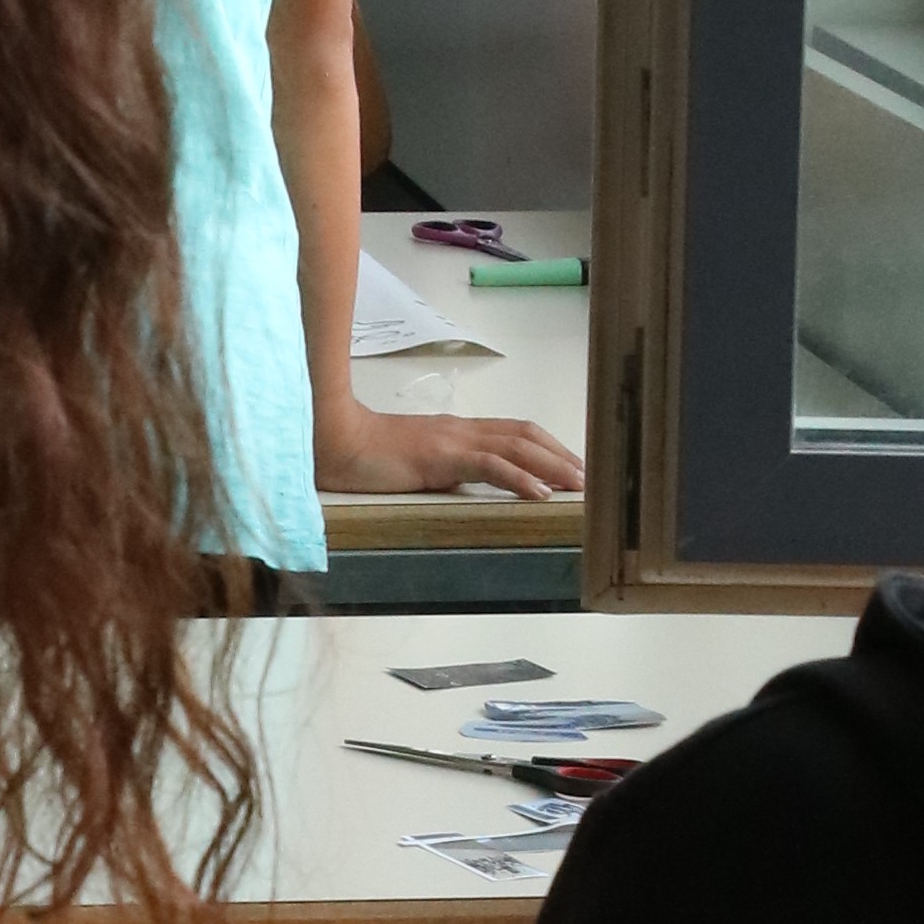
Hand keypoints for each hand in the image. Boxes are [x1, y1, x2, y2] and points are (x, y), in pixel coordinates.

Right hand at [314, 400, 585, 500]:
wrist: (333, 442)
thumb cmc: (364, 457)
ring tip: (579, 486)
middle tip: (590, 478)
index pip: (515, 432)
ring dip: (553, 466)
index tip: (573, 467)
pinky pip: (490, 465)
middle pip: (526, 435)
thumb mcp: (414, 465)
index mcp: (457, 432)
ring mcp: (453, 441)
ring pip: (517, 447)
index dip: (549, 447)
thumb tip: (463, 487)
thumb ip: (441, 470)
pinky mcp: (441, 458)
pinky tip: (541, 493)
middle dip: (562, 455)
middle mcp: (462, 430)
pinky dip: (520, 478)